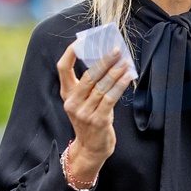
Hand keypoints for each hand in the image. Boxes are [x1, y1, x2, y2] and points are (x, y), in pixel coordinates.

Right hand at [57, 44, 132, 180]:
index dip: (70, 53)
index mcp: (67, 94)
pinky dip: (120, 85)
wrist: (91, 149)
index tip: (82, 41)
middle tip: (116, 50)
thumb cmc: (91, 119)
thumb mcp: (84, 101)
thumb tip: (108, 60)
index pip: (63, 69)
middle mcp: (72, 102)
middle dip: (104, 61)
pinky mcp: (98, 120)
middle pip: (88, 76)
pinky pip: (110, 98)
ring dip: (115, 72)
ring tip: (125, 61)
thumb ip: (90, 84)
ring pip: (102, 86)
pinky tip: (127, 76)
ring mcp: (84, 112)